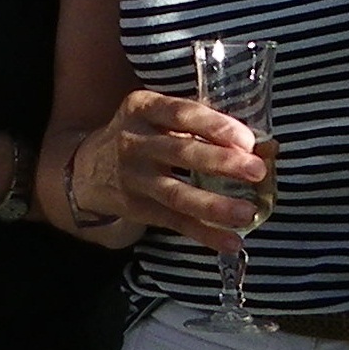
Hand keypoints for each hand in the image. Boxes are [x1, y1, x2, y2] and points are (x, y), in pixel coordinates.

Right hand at [77, 87, 272, 252]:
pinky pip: (174, 222)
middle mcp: (134, 141)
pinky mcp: (137, 207)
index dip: (215, 126)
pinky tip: (230, 241)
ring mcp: (134, 177)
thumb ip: (201, 125)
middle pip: (180, 152)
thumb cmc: (142, 135)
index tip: (247, 140)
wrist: (86, 168)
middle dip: (220, 162)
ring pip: (176, 193)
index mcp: (144, 108)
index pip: (182, 113)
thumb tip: (263, 145)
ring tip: (247, 213)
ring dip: (214, 205)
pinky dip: (204, 233)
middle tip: (256, 171)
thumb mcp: (157, 116)